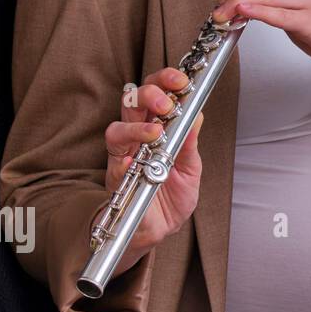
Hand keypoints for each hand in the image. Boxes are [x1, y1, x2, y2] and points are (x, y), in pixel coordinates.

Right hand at [101, 67, 203, 255]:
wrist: (159, 230)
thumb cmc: (173, 196)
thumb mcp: (191, 169)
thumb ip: (190, 144)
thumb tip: (197, 116)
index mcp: (156, 129)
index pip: (155, 96)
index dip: (164, 83)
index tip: (181, 81)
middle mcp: (136, 139)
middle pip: (132, 103)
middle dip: (149, 95)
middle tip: (167, 104)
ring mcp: (123, 158)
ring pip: (116, 130)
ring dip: (135, 128)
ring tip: (155, 134)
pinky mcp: (116, 182)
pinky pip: (114, 167)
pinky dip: (123, 163)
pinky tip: (133, 162)